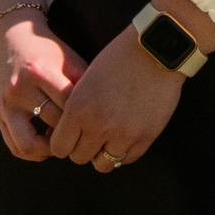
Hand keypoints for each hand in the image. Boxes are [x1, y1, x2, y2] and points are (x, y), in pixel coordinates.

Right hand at [0, 0, 85, 161]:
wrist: (9, 37)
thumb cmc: (47, 50)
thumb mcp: (68, 59)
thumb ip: (85, 85)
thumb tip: (106, 115)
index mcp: (40, 71)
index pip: (70, 104)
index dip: (88, 114)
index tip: (99, 117)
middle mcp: (20, 90)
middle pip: (54, 123)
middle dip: (74, 130)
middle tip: (87, 132)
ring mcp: (6, 105)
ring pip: (30, 145)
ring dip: (50, 150)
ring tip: (63, 141)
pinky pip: (16, 147)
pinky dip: (34, 152)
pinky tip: (47, 143)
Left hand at [47, 20, 186, 171]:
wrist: (155, 49)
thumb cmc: (119, 58)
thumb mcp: (87, 80)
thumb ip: (77, 108)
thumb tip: (71, 133)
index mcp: (78, 109)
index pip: (59, 147)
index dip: (64, 143)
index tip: (71, 136)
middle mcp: (98, 126)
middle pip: (79, 158)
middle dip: (82, 148)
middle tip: (90, 136)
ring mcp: (123, 134)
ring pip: (102, 164)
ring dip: (103, 153)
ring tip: (109, 138)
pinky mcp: (145, 137)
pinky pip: (127, 159)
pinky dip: (123, 151)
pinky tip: (125, 136)